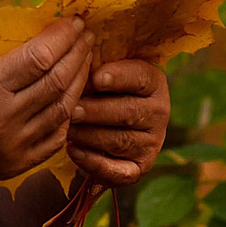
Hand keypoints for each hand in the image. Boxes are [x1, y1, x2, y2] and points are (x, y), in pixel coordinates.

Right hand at [0, 17, 92, 188]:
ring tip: (84, 58)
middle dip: (78, 52)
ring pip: (63, 108)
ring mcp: (13, 145)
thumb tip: (31, 23)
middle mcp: (1, 118)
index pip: (38, 57)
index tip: (73, 21)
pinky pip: (57, 135)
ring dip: (80, 79)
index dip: (62, 36)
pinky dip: (68, 112)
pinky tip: (72, 93)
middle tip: (86, 35)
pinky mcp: (19, 163)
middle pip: (57, 80)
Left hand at [67, 59, 168, 187]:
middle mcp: (159, 112)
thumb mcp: (101, 73)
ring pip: (120, 141)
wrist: (103, 127)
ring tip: (66, 129)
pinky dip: (94, 163)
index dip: (119, 77)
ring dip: (89, 135)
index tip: (96, 78)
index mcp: (153, 82)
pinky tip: (73, 151)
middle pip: (128, 112)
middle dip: (95, 111)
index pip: (140, 77)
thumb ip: (93, 66)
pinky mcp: (140, 167)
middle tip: (70, 110)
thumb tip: (74, 55)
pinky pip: (119, 170)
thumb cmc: (99, 91)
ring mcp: (152, 142)